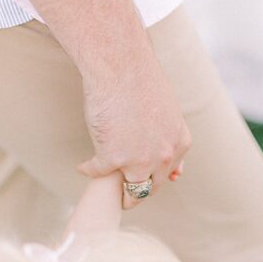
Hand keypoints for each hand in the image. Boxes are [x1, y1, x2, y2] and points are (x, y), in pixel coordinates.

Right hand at [76, 53, 189, 209]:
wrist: (121, 66)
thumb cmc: (141, 82)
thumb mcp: (168, 115)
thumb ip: (171, 143)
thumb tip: (178, 175)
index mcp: (179, 144)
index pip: (165, 176)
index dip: (149, 179)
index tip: (137, 181)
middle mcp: (163, 156)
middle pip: (148, 189)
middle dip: (135, 194)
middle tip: (121, 194)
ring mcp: (138, 161)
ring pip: (130, 192)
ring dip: (116, 194)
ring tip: (105, 187)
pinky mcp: (112, 159)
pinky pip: (97, 172)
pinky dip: (88, 169)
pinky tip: (83, 166)